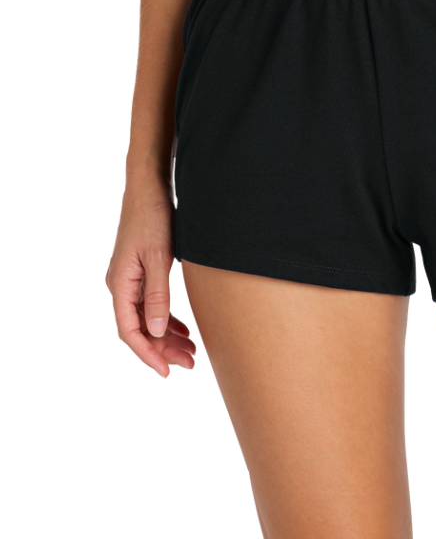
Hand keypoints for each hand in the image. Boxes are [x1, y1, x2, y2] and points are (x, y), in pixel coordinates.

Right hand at [105, 190, 195, 376]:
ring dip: (167, 336)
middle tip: (190, 363)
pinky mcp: (142, 271)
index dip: (148, 354)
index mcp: (120, 284)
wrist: (149, 187)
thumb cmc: (153, 217)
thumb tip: (155, 330)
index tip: (166, 372)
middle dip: (163, 349)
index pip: (130, 331)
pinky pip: (151, 304)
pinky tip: (183, 329)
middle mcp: (121, 285)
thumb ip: (158, 295)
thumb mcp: (159, 258)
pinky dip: (166, 319)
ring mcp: (130, 279)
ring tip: (191, 352)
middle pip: (139, 329)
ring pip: (146, 318)